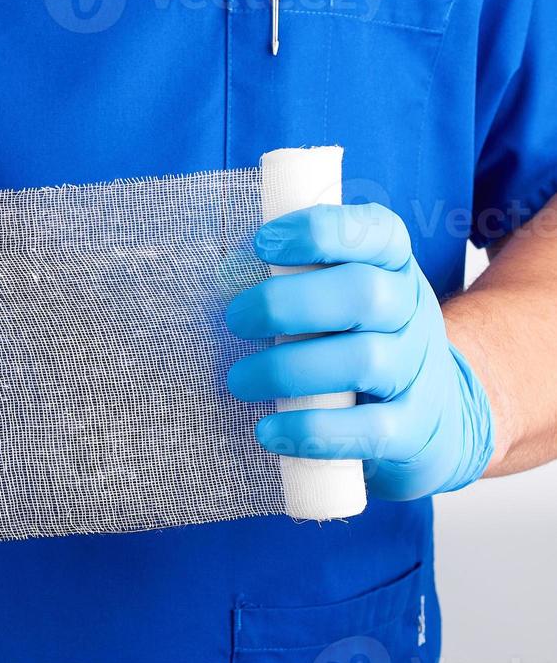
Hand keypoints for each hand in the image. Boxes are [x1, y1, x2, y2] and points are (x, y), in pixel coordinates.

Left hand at [225, 203, 494, 500]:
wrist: (437, 415)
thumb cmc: (361, 336)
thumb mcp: (342, 293)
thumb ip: (295, 276)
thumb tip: (224, 275)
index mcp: (393, 266)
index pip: (377, 231)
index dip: (320, 231)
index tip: (262, 243)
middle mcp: (412, 312)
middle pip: (362, 294)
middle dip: (287, 304)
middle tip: (236, 319)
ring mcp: (416, 370)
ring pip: (362, 361)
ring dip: (286, 369)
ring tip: (239, 380)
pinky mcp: (412, 428)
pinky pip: (368, 431)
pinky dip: (312, 430)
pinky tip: (268, 430)